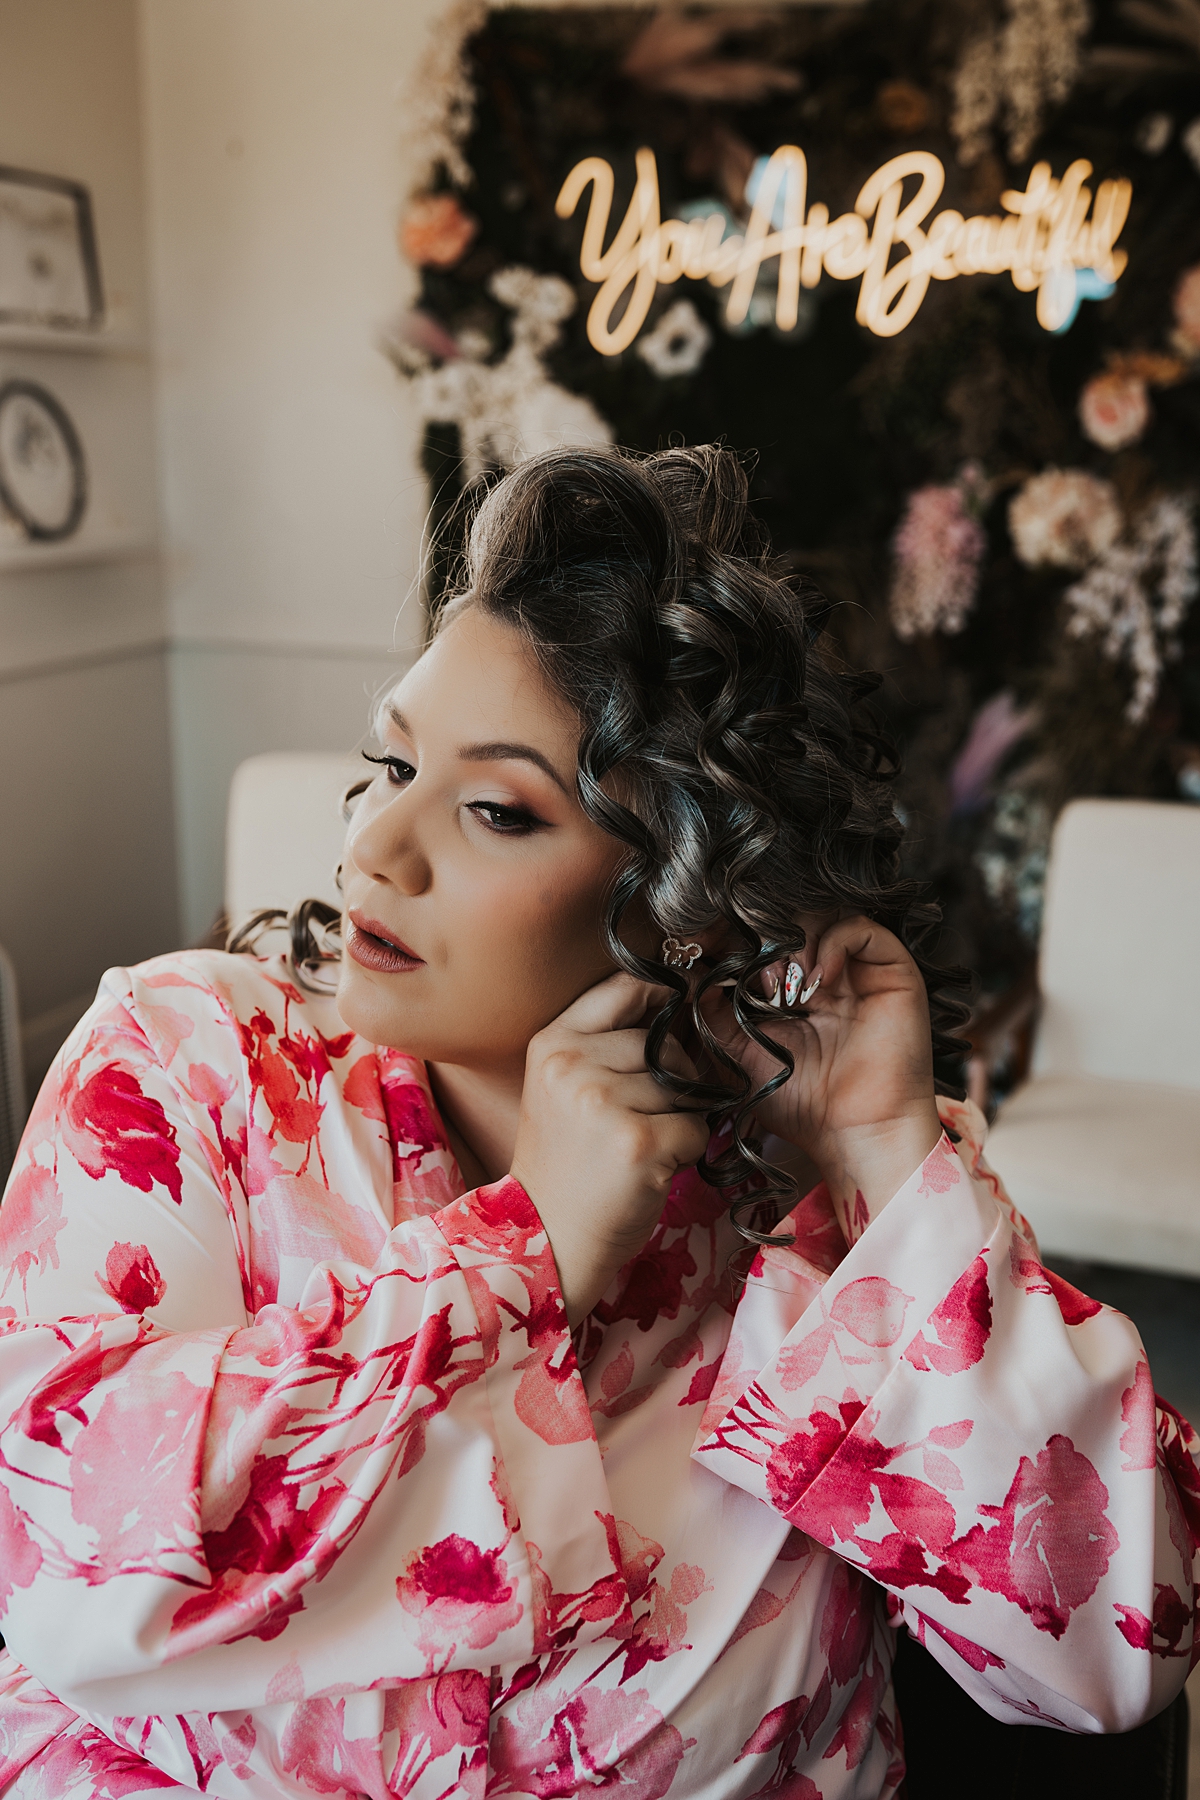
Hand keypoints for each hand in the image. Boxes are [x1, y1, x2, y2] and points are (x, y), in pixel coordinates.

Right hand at [511, 974, 710, 1325]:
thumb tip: (675, 1004)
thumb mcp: (561, 1088)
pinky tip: (653, 1169)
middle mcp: (572, 1066)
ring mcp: (603, 1103)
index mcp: (552, 1044)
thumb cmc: (566, 1163)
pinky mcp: (638, 1142)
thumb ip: (602, 1045)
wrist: (548, 1238)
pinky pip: (697, 1127)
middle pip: (661, 1043)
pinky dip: (688, 1150)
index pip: (621, 987)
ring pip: (684, 1085)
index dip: (659, 996)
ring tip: (644, 1146)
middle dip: (672, 1079)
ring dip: (680, 1117)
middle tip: (644, 1118)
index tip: (674, 1012)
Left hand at [700, 916, 942, 1237]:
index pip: (760, 937)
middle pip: (789, 918)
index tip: (701, 943)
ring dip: (796, 940)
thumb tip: (688, 973)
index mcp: (792, 987)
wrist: (853, 1133)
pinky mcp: (893, 971)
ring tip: (786, 986)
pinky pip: (861, 927)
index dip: (732, 934)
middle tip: (757, 981)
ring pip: (823, 914)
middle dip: (763, 939)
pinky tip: (818, 981)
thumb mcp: (739, 1052)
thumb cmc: (803, 1102)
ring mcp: (859, 969)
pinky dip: (833, 942)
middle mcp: (827, 972)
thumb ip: (714, 1012)